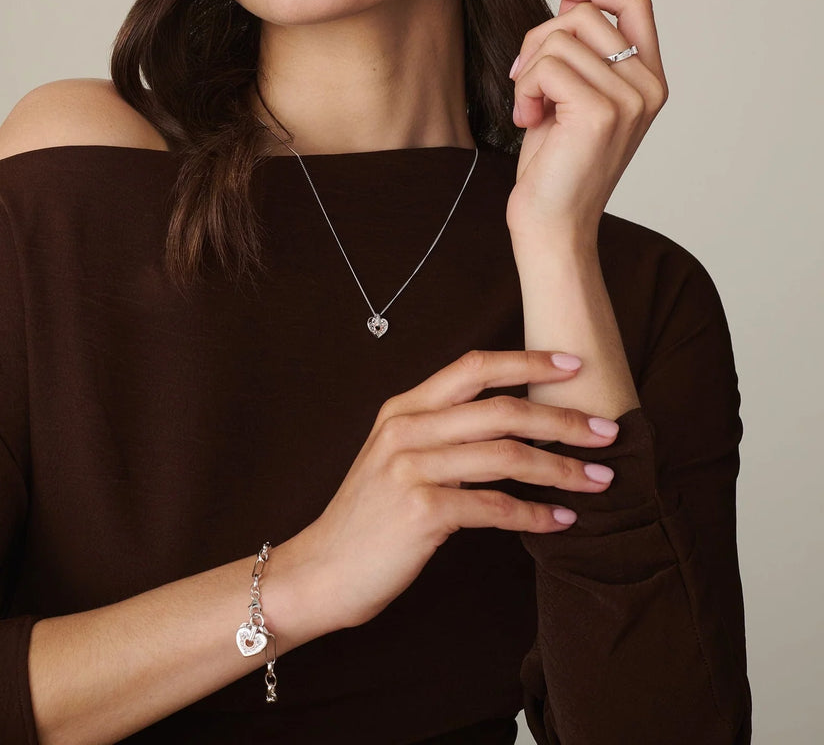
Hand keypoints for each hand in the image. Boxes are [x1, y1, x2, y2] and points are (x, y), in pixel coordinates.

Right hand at [291, 350, 619, 630]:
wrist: (322, 569)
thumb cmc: (370, 516)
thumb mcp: (394, 456)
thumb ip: (440, 432)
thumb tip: (511, 424)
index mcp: (403, 407)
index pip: (474, 367)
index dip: (528, 361)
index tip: (573, 365)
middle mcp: (406, 429)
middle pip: (501, 409)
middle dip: (562, 420)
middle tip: (607, 432)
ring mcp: (411, 468)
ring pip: (505, 455)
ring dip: (561, 469)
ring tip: (599, 480)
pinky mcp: (421, 511)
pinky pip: (496, 508)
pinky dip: (536, 514)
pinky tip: (561, 521)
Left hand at [506, 0, 667, 242]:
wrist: (552, 224)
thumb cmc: (555, 166)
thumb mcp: (567, 96)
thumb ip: (577, 50)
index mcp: (648, 81)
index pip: (636, 4)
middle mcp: (648, 87)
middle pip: (584, 15)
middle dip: (538, 41)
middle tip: (523, 83)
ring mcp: (629, 99)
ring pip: (560, 38)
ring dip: (527, 71)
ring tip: (529, 109)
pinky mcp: (600, 112)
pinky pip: (546, 65)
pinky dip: (524, 89)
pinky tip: (527, 120)